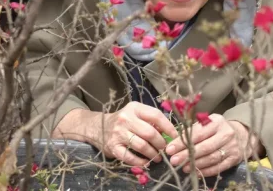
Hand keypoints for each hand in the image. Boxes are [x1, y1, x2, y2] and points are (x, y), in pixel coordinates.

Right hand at [54, 102, 177, 166]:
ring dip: (153, 154)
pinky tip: (145, 163)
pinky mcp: (113, 147)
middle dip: (161, 143)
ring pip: (141, 146)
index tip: (175, 136)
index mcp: (134, 108)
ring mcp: (118, 133)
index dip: (168, 127)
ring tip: (157, 157)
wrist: (97, 126)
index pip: (156, 116)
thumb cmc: (123, 120)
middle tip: (165, 149)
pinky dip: (140, 162)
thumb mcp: (135, 113)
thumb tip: (169, 132)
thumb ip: (150, 120)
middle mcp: (126, 119)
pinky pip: (130, 157)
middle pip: (150, 133)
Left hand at [164, 114, 262, 176]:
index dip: (182, 142)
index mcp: (217, 122)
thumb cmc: (219, 128)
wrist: (243, 134)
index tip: (169, 148)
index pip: (197, 133)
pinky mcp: (234, 159)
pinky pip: (219, 167)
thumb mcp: (208, 123)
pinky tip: (195, 172)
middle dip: (187, 155)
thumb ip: (193, 130)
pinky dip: (206, 171)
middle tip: (174, 160)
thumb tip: (175, 141)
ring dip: (196, 164)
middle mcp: (226, 134)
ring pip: (211, 158)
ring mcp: (231, 147)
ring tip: (183, 167)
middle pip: (205, 147)